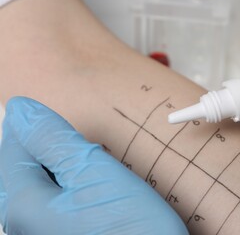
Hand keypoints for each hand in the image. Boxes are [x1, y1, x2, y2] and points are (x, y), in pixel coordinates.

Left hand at [0, 97, 187, 234]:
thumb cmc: (133, 229)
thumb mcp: (94, 172)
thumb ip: (53, 140)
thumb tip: (23, 110)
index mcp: (23, 206)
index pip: (13, 149)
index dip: (35, 126)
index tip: (57, 117)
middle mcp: (24, 225)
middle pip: (24, 168)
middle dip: (50, 149)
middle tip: (82, 146)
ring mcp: (43, 232)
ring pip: (42, 183)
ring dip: (63, 167)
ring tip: (90, 165)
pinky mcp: (62, 234)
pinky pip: (55, 200)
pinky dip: (71, 185)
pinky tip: (92, 188)